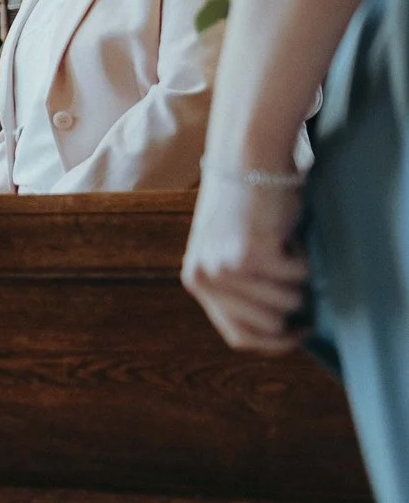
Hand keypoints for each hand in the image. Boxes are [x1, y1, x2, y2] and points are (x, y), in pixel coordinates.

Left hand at [183, 176, 309, 351]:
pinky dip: (304, 258)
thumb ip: (244, 289)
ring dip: (298, 278)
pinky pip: (297, 277)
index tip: (300, 331)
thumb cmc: (250, 206)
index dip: (275, 342)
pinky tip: (289, 234)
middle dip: (292, 305)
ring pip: (287, 302)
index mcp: (198, 281)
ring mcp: (225, 269)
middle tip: (294, 272)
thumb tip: (283, 329)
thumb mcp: (233, 252)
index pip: (240, 337)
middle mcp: (205, 279)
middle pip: (269, 326)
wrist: (246, 160)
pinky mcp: (249, 256)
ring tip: (285, 246)